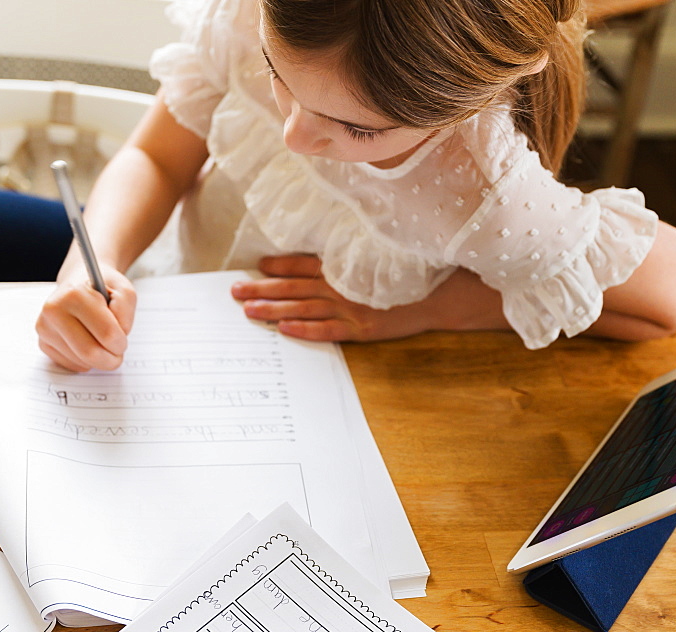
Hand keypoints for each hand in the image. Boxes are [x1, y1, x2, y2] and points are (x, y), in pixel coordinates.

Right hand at [35, 265, 136, 370]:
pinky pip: (72, 365)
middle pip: (90, 353)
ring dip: (99, 359)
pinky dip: (86, 361)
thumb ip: (125, 310)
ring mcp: (45, 327)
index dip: (121, 342)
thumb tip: (117, 334)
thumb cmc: (102, 288)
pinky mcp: (43, 342)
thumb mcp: (123, 291)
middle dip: (111, 358)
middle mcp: (54, 310)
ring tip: (101, 342)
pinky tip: (87, 344)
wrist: (79, 284)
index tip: (123, 339)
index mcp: (74, 294)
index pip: (106, 333)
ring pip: (81, 362)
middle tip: (117, 352)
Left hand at [230, 254, 434, 341]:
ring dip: (274, 309)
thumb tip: (314, 259)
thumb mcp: (374, 257)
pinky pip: (329, 330)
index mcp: (344, 265)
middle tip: (234, 292)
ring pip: (304, 308)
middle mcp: (343, 284)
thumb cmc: (405, 273)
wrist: (440, 294)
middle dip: (263, 289)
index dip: (279, 266)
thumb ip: (343, 258)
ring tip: (248, 311)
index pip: (304, 264)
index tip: (257, 267)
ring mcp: (352, 307)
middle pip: (295, 287)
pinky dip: (306, 330)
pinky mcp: (363, 328)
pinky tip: (284, 330)